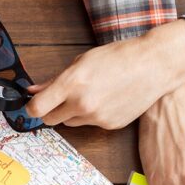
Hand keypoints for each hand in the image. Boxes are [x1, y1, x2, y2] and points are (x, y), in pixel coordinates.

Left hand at [25, 19, 184, 128]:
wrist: (153, 65)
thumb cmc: (119, 58)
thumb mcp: (82, 62)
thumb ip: (55, 80)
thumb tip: (33, 90)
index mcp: (72, 84)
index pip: (37, 108)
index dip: (31, 107)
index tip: (32, 104)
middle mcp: (82, 104)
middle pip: (50, 120)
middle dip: (51, 110)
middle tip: (62, 98)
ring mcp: (96, 117)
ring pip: (70, 122)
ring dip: (72, 112)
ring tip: (91, 94)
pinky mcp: (109, 126)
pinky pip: (90, 124)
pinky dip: (92, 115)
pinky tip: (106, 99)